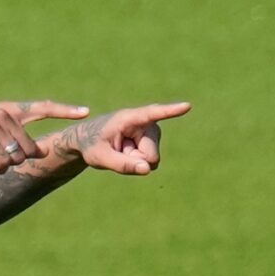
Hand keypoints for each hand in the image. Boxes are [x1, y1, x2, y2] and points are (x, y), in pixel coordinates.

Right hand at [0, 100, 89, 173]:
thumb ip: (16, 136)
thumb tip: (40, 151)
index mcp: (8, 109)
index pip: (42, 108)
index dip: (65, 111)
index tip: (85, 113)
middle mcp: (2, 114)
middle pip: (31, 147)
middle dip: (19, 159)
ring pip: (18, 157)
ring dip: (6, 165)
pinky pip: (4, 163)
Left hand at [56, 102, 191, 174]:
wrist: (87, 141)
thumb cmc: (91, 145)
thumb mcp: (100, 157)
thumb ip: (122, 164)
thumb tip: (148, 169)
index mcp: (128, 118)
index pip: (152, 114)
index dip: (170, 111)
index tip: (187, 106)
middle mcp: (144, 122)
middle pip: (150, 154)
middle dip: (135, 160)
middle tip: (116, 152)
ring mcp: (150, 132)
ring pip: (151, 159)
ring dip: (135, 161)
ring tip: (120, 151)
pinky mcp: (151, 141)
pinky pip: (149, 162)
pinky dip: (137, 162)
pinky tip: (126, 154)